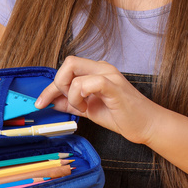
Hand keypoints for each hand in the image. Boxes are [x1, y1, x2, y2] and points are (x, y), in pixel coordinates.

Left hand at [35, 56, 162, 144]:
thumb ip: (72, 104)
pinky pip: (88, 82)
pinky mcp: (113, 85)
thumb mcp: (90, 110)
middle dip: (57, 85)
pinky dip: (79, 95)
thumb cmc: (123, 116)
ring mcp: (108, 74)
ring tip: (81, 108)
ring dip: (70, 94)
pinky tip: (86, 107)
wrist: (147, 125)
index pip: (66, 69)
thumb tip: (53, 102)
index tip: (40, 102)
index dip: (50, 87)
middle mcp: (102, 68)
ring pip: (74, 70)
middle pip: (68, 62)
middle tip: (65, 103)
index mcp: (97, 71)